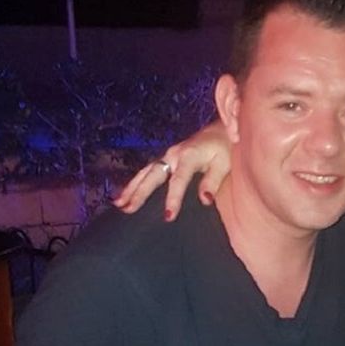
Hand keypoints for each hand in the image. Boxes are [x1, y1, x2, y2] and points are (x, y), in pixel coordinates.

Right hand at [113, 120, 230, 220]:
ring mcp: (168, 155)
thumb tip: (205, 200)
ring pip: (146, 172)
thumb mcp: (224, 164)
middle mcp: (174, 154)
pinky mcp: (167, 157)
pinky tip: (125, 193)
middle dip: (139, 193)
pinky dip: (135, 182)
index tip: (167, 216)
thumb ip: (213, 181)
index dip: (173, 199)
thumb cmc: (225, 148)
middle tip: (127, 209)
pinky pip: (148, 170)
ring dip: (131, 188)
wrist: (222, 129)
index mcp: (189, 156)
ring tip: (118, 203)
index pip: (178, 181)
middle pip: (153, 175)